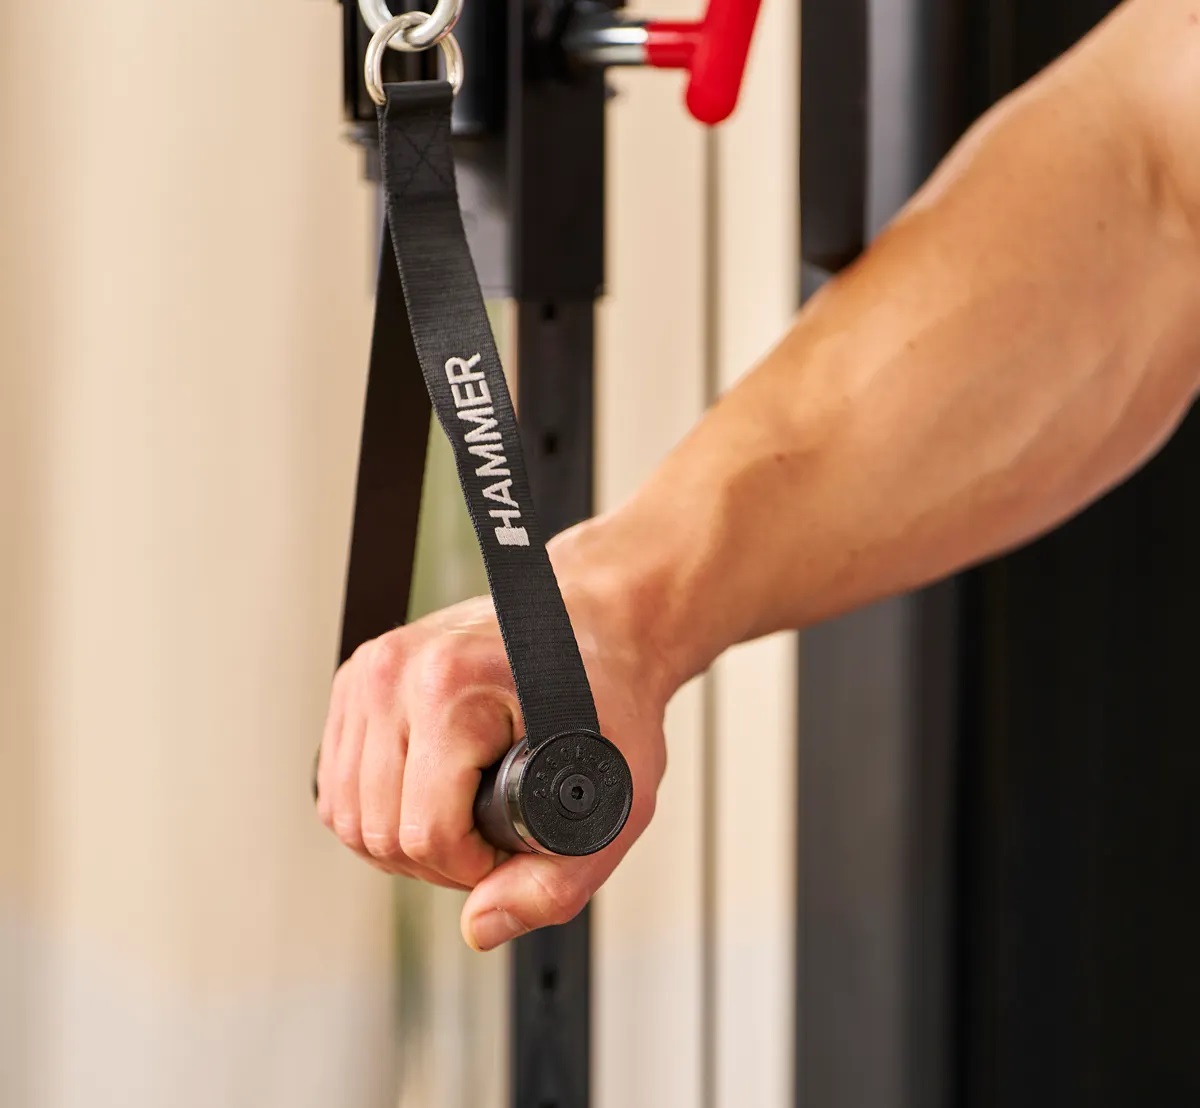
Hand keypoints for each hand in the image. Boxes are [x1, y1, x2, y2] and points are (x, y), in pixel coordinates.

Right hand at [314, 536, 671, 950]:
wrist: (596, 624)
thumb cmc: (610, 695)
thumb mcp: (617, 794)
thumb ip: (558, 878)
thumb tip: (480, 928)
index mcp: (450, 687)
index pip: (424, 832)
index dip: (472, 868)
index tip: (513, 846)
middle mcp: (394, 672)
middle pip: (377, 832)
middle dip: (437, 861)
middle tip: (494, 837)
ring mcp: (368, 673)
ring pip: (344, 815)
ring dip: (400, 842)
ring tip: (464, 820)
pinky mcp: (355, 682)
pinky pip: (338, 784)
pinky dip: (378, 811)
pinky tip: (430, 799)